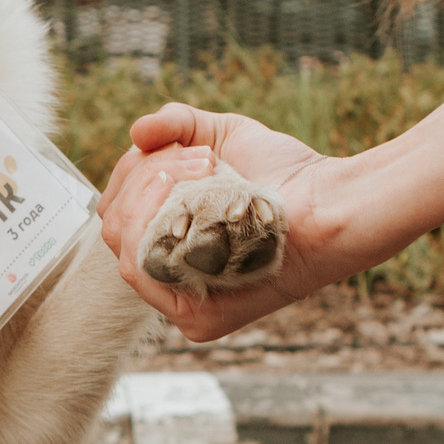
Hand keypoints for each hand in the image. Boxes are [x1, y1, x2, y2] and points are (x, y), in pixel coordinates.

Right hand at [97, 104, 339, 338]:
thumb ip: (174, 125)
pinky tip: (187, 197)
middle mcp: (172, 272)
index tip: (175, 145)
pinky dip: (155, 220)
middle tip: (199, 159)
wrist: (329, 202)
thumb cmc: (283, 174)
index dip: (133, 173)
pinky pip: (142, 268)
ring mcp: (182, 300)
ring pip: (123, 243)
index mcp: (170, 239)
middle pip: (114, 225)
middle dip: (144, 177)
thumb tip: (136, 131)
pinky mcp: (198, 319)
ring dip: (152, 193)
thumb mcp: (219, 135)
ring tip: (201, 169)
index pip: (118, 212)